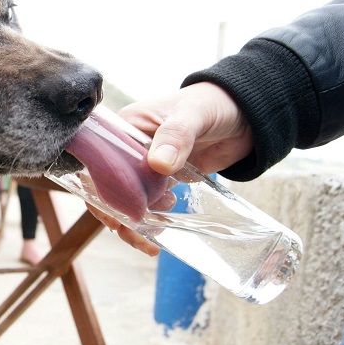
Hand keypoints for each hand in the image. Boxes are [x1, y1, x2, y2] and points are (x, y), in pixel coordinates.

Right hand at [86, 82, 251, 255]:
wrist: (246, 116)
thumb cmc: (214, 104)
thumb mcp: (194, 115)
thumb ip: (177, 136)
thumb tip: (158, 164)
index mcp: (126, 126)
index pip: (99, 159)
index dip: (97, 187)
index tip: (110, 212)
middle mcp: (129, 147)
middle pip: (108, 184)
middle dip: (115, 212)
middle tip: (129, 232)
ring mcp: (145, 165)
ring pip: (128, 198)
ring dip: (133, 221)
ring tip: (148, 241)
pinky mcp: (163, 179)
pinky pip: (149, 202)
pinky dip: (151, 219)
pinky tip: (161, 229)